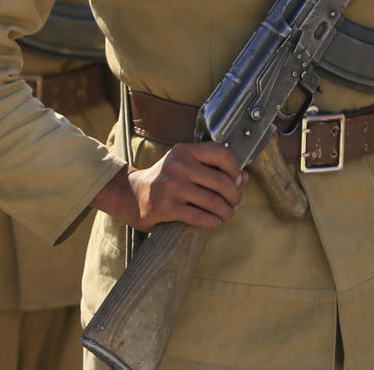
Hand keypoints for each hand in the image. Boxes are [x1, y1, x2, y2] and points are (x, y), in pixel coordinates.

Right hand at [92, 142, 244, 231]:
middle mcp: (177, 165)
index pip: (220, 153)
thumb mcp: (183, 166)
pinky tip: (214, 221)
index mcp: (183, 151)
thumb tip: (243, 177)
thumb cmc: (164, 181)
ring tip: (226, 214)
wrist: (130, 195)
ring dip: (226, 212)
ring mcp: (171, 186)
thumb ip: (211, 168)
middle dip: (235, 197)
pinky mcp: (167, 207)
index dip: (235, 168)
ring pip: (214, 202)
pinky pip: (201, 217)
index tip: (236, 180)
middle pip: (222, 182)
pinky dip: (213, 222)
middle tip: (234, 203)